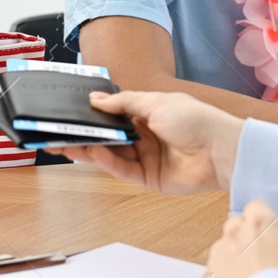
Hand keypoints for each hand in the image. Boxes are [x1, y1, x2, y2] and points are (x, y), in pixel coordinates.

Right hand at [44, 90, 243, 193]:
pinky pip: (122, 170)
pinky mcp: (148, 178)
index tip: (69, 113)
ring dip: (89, 149)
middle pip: (108, 136)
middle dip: (84, 135)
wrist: (220, 149)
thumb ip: (123, 103)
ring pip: (110, 154)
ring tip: (66, 143)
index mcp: (148, 114)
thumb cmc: (195, 119)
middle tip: (57, 133)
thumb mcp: (156, 102)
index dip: (93, 115)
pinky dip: (107, 161)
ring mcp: (146, 158)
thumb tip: (95, 99)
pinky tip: (95, 152)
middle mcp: (145, 136)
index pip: (113, 114)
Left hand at [203, 201, 277, 277]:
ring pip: (224, 252)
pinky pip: (215, 277)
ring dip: (235, 262)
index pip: (256, 207)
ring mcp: (217, 258)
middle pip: (236, 227)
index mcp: (259, 222)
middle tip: (264, 261)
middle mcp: (233, 234)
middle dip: (247, 238)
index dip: (265, 222)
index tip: (271, 235)